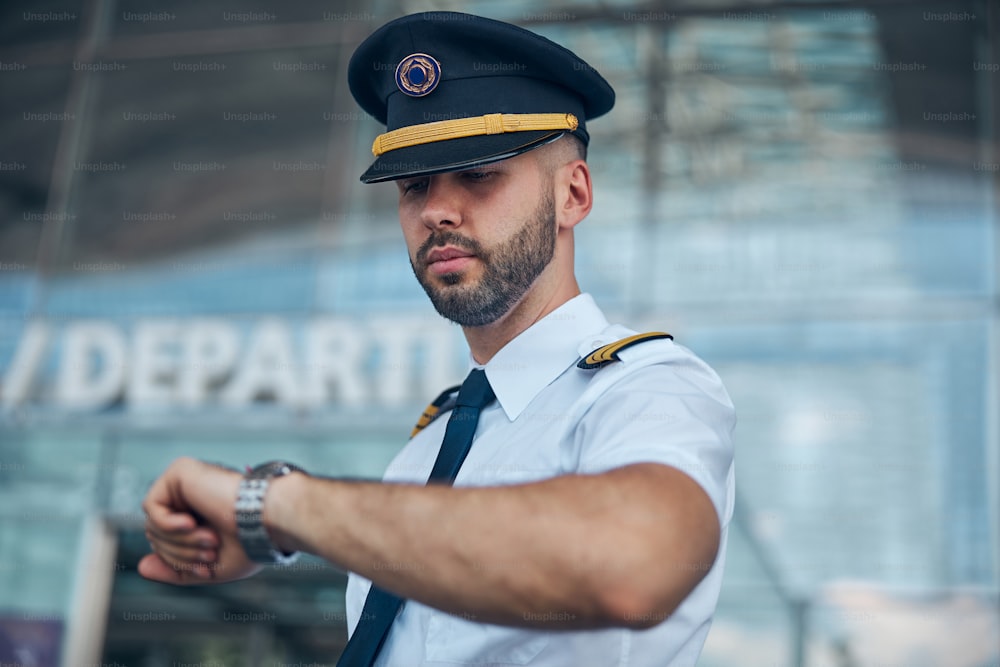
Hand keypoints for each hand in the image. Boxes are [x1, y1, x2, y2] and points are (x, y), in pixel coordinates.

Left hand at [139, 457, 262, 584]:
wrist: (268, 521)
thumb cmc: (250, 544)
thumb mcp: (209, 566)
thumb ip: (175, 569)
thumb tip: (142, 566)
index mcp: (200, 514)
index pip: (167, 543)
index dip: (181, 561)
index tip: (208, 569)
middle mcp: (191, 495)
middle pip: (156, 535)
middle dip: (179, 553)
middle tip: (210, 551)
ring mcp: (185, 481)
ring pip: (152, 525)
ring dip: (179, 542)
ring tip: (210, 539)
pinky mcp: (180, 471)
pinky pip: (151, 506)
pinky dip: (167, 524)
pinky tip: (191, 523)